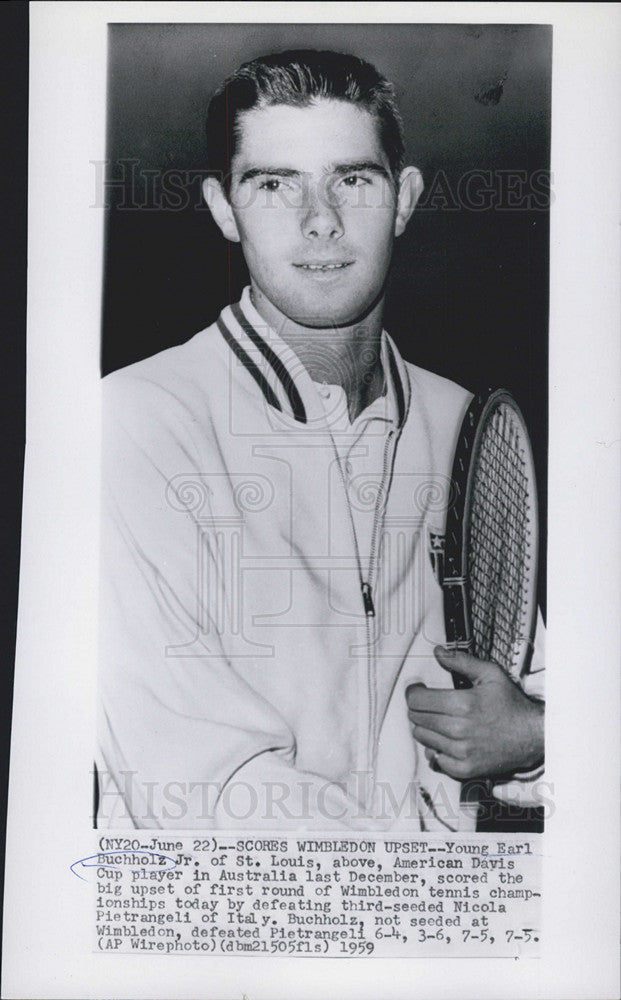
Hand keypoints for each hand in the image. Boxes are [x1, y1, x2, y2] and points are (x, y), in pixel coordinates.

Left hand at [405, 646, 543, 780]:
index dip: (413, 693)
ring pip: (423, 738)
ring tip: (440, 721)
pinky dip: (437, 749)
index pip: (417, 700)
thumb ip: (462, 661)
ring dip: (426, 728)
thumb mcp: (490, 674)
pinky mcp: (466, 768)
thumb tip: (438, 652)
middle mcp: (459, 729)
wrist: (533, 735)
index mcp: (463, 704)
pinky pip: (436, 759)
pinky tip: (447, 740)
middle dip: (419, 709)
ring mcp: (462, 751)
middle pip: (416, 719)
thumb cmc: (511, 704)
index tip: (419, 691)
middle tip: (430, 705)